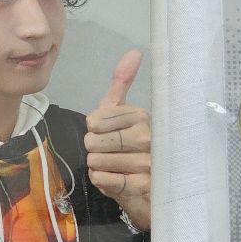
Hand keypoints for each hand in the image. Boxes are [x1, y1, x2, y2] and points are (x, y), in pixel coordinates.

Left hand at [84, 49, 150, 231]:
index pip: (95, 120)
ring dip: (97, 167)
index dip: (93, 130)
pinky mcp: (141, 185)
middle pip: (94, 141)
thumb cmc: (131, 148)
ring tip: (113, 168)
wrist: (147, 190)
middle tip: (107, 154)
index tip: (105, 134)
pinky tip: (113, 180)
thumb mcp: (123, 114)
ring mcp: (147, 162)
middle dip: (93, 150)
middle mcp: (148, 136)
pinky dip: (100, 180)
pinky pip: (102, 179)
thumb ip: (123, 83)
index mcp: (141, 116)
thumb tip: (135, 51)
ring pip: (97, 161)